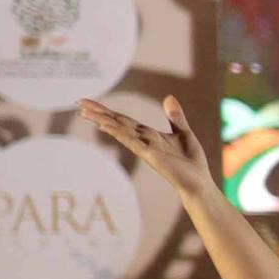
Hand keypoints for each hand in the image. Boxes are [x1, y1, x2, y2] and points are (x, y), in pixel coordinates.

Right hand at [81, 96, 219, 200]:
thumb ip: (175, 116)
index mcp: (149, 134)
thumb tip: (169, 96)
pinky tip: (106, 125)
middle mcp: (143, 140)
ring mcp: (144, 148)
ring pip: (120, 130)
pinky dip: (119, 132)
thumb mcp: (184, 132)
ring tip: (85, 112)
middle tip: (79, 103)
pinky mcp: (150, 155)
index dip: (107, 110)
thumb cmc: (191, 161)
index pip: (123, 119)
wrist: (200, 182)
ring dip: (103, 120)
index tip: (89, 102)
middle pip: (117, 122)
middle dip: (99, 112)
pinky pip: (131, 141)